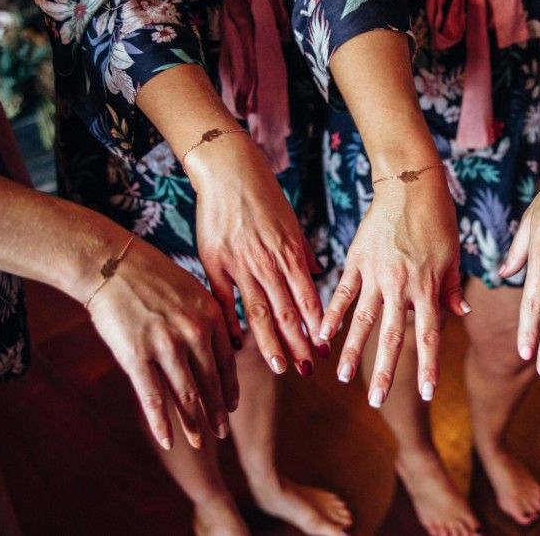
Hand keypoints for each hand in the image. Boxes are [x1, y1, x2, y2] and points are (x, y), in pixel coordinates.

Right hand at [87, 235, 238, 449]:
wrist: (112, 263)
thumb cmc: (150, 273)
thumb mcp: (190, 289)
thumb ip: (206, 317)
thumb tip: (219, 342)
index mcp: (210, 315)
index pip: (226, 362)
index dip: (229, 389)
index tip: (231, 406)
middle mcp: (193, 333)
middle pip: (210, 383)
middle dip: (217, 412)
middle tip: (221, 432)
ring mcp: (166, 346)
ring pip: (186, 395)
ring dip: (194, 423)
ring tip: (200, 442)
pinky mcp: (137, 356)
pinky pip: (153, 399)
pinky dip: (162, 424)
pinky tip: (168, 442)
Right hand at [187, 135, 323, 376]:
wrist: (230, 170)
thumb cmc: (263, 195)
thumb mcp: (290, 222)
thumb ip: (301, 252)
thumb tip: (317, 273)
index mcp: (289, 252)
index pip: (308, 298)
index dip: (317, 327)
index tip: (325, 350)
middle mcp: (268, 261)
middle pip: (287, 311)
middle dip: (300, 343)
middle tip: (307, 369)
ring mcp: (240, 263)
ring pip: (259, 311)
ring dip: (272, 341)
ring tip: (281, 365)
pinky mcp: (215, 262)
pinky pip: (226, 300)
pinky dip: (233, 324)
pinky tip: (239, 345)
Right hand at [319, 173, 468, 406]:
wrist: (410, 184)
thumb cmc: (438, 218)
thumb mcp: (452, 254)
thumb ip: (450, 288)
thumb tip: (459, 314)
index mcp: (426, 287)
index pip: (427, 335)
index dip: (427, 366)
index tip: (425, 393)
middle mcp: (400, 286)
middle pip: (391, 336)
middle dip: (384, 372)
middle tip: (376, 402)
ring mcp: (375, 273)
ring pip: (361, 319)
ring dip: (352, 351)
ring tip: (342, 378)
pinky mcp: (356, 259)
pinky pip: (342, 291)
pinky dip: (332, 313)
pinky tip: (322, 334)